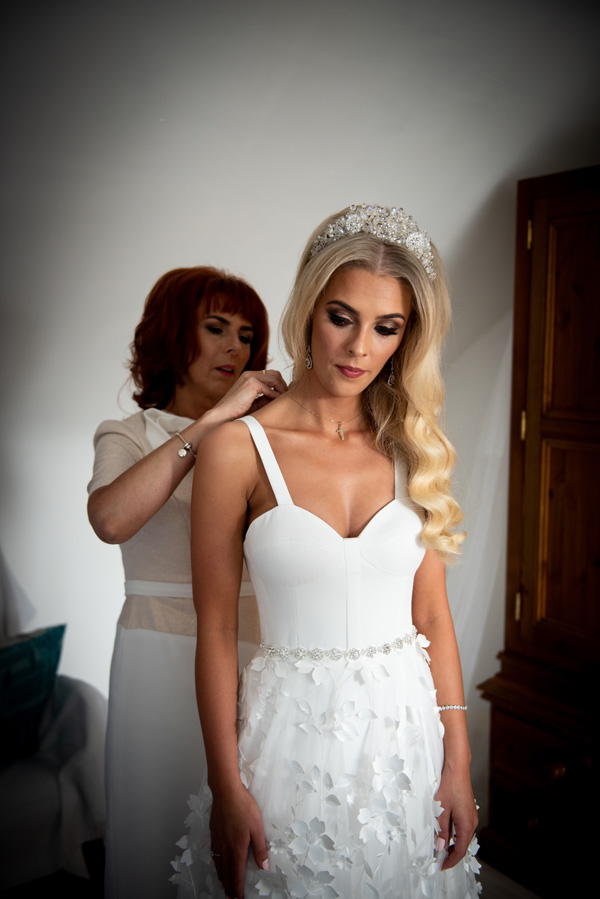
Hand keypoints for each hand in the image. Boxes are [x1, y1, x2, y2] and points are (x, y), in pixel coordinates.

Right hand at [209, 784, 268, 898]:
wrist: (226, 792)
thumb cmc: (243, 806)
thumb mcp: (257, 827)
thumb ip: (260, 848)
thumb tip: (264, 866)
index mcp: (237, 848)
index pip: (237, 874)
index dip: (238, 889)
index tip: (239, 898)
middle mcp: (225, 847)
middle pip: (226, 872)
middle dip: (229, 887)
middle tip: (230, 897)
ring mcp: (218, 840)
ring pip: (218, 864)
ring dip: (221, 877)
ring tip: (223, 885)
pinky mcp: (214, 832)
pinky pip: (213, 853)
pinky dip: (215, 863)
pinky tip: (216, 862)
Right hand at [210, 369, 287, 423]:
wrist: (222, 417)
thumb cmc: (236, 413)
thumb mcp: (256, 403)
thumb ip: (268, 397)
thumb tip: (284, 395)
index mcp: (249, 377)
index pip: (271, 374)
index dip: (280, 384)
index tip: (285, 396)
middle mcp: (250, 374)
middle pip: (276, 374)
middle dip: (283, 385)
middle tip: (287, 398)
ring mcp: (250, 377)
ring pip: (275, 378)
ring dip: (282, 390)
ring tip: (284, 401)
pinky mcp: (251, 384)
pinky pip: (271, 388)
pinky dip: (276, 396)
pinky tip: (277, 404)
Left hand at [435, 767, 477, 869]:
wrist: (457, 769)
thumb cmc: (449, 786)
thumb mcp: (441, 811)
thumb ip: (442, 830)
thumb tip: (441, 847)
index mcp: (467, 825)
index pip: (460, 851)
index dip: (450, 860)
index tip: (441, 865)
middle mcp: (472, 823)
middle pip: (463, 845)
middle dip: (451, 854)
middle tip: (438, 859)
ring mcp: (472, 817)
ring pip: (463, 837)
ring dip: (453, 844)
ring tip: (440, 848)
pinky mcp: (469, 812)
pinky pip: (463, 829)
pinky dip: (455, 835)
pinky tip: (446, 834)